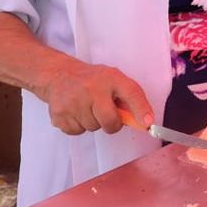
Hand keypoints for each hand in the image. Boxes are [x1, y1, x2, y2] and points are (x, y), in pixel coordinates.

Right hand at [37, 58, 153, 135]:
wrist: (58, 75)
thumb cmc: (92, 80)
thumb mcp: (113, 80)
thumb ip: (128, 98)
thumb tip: (143, 121)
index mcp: (111, 78)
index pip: (131, 93)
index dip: (141, 110)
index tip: (148, 124)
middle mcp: (92, 88)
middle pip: (110, 121)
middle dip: (112, 124)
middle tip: (107, 115)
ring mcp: (74, 102)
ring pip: (93, 128)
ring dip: (93, 123)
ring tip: (87, 107)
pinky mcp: (59, 114)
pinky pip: (77, 131)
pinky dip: (78, 126)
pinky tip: (76, 112)